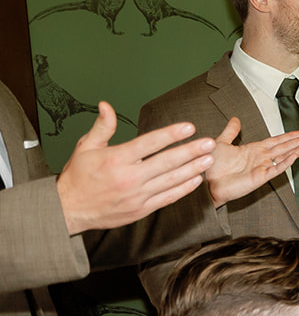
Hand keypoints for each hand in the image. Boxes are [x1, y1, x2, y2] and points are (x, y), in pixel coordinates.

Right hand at [56, 104, 219, 235]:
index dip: (171, 134)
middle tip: (209, 143)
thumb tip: (107, 105)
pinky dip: (183, 189)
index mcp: (116, 159)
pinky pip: (167, 198)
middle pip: (166, 162)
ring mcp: (137, 195)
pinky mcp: (141, 209)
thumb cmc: (78, 177)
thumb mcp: (86, 147)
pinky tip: (196, 179)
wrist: (70, 209)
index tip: (189, 127)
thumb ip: (102, 127)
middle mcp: (129, 177)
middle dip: (191, 151)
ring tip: (209, 159)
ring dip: (193, 169)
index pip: (149, 143)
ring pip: (171, 180)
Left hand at [204, 118, 298, 206]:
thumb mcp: (222, 142)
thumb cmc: (213, 167)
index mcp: (253, 150)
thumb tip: (235, 120)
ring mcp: (262, 167)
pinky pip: (277, 168)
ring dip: (297, 150)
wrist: (207, 183)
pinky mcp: (261, 177)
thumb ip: (231, 131)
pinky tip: (295, 155)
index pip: (276, 141)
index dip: (288, 136)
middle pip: (284, 147)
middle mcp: (260, 158)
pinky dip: (286, 162)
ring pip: (284, 156)